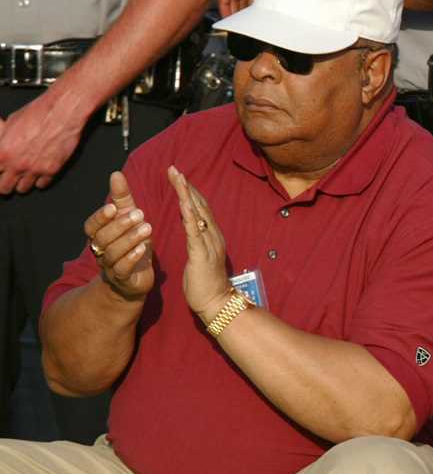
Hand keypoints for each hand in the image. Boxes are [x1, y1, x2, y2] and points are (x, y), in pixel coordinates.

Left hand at [0, 90, 91, 193]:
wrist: (61, 113)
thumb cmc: (37, 114)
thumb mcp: (9, 123)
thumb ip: (2, 137)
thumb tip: (1, 138)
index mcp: (2, 152)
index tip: (0, 171)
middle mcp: (17, 164)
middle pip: (5, 188)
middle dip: (5, 184)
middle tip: (8, 179)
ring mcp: (35, 170)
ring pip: (23, 189)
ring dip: (22, 183)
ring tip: (24, 175)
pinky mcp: (51, 170)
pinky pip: (42, 185)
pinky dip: (40, 180)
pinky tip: (39, 172)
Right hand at [84, 171, 154, 300]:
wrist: (136, 276)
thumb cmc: (131, 242)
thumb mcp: (128, 218)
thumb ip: (122, 198)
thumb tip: (116, 173)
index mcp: (98, 235)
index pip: (92, 226)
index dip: (101, 217)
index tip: (114, 208)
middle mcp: (100, 251)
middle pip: (103, 238)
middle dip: (121, 226)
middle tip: (140, 214)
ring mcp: (110, 266)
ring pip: (113, 253)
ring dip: (130, 240)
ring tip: (148, 229)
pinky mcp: (123, 279)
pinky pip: (122, 269)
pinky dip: (131, 258)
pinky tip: (143, 249)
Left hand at [167, 165, 231, 320]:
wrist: (217, 304)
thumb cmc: (206, 286)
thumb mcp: (200, 260)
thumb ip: (197, 243)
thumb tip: (191, 231)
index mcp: (211, 238)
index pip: (200, 209)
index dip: (189, 192)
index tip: (178, 177)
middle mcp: (213, 236)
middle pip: (200, 205)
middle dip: (186, 186)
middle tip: (174, 169)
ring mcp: (209, 244)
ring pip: (198, 213)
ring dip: (186, 194)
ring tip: (176, 177)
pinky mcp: (202, 254)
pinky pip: (195, 230)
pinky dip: (189, 214)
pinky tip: (182, 202)